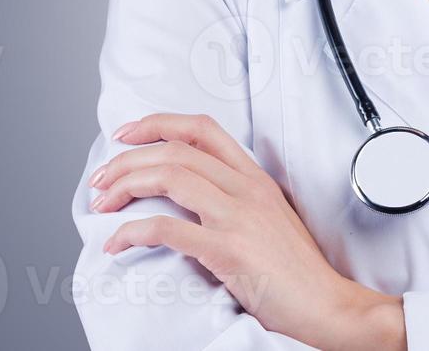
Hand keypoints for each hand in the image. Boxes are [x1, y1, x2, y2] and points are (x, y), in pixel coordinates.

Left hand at [90, 112, 403, 350]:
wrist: (326, 306)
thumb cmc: (298, 273)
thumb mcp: (270, 219)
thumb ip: (236, 201)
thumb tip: (189, 200)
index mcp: (255, 178)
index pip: (202, 128)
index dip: (158, 123)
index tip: (127, 133)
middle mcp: (246, 189)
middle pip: (176, 150)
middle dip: (128, 158)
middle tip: (102, 178)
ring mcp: (237, 216)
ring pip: (169, 176)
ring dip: (126, 185)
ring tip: (103, 203)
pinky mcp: (227, 249)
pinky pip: (166, 229)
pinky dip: (131, 232)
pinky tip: (117, 243)